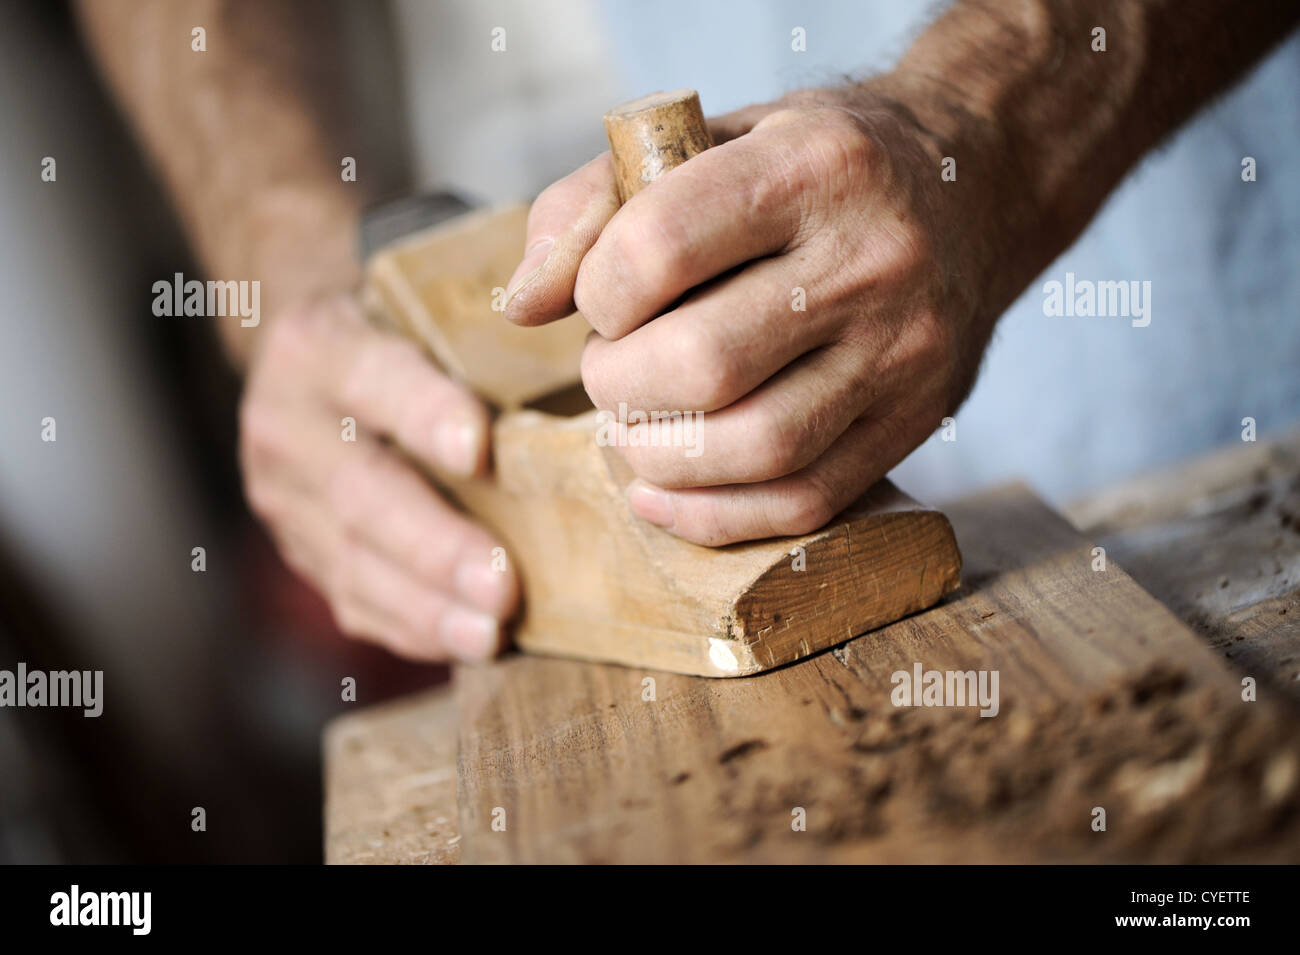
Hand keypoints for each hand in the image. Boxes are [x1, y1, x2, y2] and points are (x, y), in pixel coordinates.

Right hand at [238, 296, 518, 660]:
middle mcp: (285, 423)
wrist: (306, 361)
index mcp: (320, 347)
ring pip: (354, 561)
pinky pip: (352, 598)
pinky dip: (413, 627)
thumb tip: (583, 377)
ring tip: (489, 633)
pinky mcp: (300, 548)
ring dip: (428, 606)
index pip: (375, 380)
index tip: (479, 450)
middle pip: (361, 493)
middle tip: (501, 586)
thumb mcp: (419, 313)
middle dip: (436, 546)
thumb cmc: (399, 332)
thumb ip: (476, 341)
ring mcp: (284, 497)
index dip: (425, 415)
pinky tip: (464, 643)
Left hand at [505, 82, 1021, 544]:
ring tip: (634, 430)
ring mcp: (905, 350)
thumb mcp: (707, 140)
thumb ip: (592, 207)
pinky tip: (664, 494)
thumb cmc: (811, 166)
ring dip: (658, 459)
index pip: (660, 248)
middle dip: (618, 386)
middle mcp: (872, 258)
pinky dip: (712, 517)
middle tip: (610, 374)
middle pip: (703, 365)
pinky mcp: (917, 419)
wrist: (972, 187)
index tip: (601, 300)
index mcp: (812, 166)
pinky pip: (804, 502)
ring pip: (756, 449)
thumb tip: (519, 307)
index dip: (596, 293)